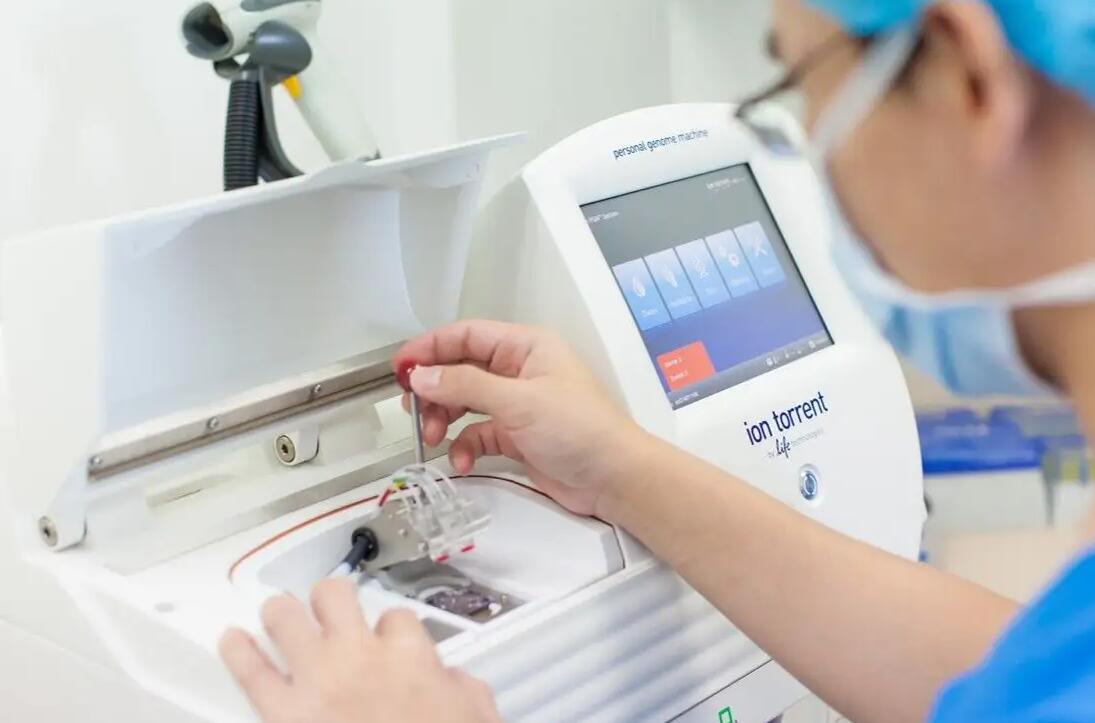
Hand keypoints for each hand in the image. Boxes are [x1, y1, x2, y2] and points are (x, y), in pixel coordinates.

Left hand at [220, 579, 500, 722]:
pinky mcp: (283, 712)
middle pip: (334, 597)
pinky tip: (232, 641)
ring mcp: (316, 679)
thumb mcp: (474, 716)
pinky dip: (237, 652)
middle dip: (329, 600)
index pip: (396, 618)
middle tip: (328, 610)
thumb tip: (452, 681)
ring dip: (282, 613)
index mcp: (408, 655)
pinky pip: (250, 671)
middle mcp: (358, 655)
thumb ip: (460, 689)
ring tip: (279, 613)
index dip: (390, 628)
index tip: (388, 638)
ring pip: (285, 616)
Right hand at [393, 320, 646, 515]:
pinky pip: (478, 434)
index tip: (399, 369)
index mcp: (525, 346)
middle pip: (460, 370)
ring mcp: (518, 405)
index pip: (466, 335)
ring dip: (445, 420)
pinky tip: (461, 460)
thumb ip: (464, 386)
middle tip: (413, 412)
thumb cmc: (578, 429)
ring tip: (434, 439)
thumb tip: (420, 376)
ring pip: (465, 403)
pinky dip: (464, 446)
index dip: (430, 348)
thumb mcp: (517, 401)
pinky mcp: (517, 436)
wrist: (614, 478)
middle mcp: (519, 370)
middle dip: (434, 390)